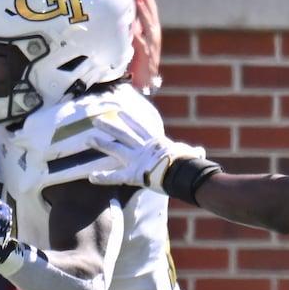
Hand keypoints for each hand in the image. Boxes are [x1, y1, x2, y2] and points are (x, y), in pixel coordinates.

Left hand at [49, 117, 204, 192]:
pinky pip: (116, 177)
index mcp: (156, 142)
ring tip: (88, 139)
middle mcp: (143, 148)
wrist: (182, 172)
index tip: (121, 112)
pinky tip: (90, 177)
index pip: (141, 128)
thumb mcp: (190, 155)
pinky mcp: (134, 175)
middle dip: (109, 126)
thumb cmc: (188, 163)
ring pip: (115, 149)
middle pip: (123, 134)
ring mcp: (136, 160)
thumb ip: (192, 153)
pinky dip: (104, 177)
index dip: (130, 119)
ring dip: (101, 143)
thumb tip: (201, 152)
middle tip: (96, 119)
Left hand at [130, 0, 161, 95]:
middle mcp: (154, 38)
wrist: (144, 84)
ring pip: (150, 27)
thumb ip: (134, 30)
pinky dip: (139, 36)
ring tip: (140, 1)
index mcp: (151, 33)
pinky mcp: (147, 57)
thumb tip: (127, 17)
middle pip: (152, 16)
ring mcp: (152, 47)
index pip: (150, 13)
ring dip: (145, 13)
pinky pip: (142, 44)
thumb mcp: (135, 42)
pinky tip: (135, 28)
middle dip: (148, 1)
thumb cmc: (138, 63)